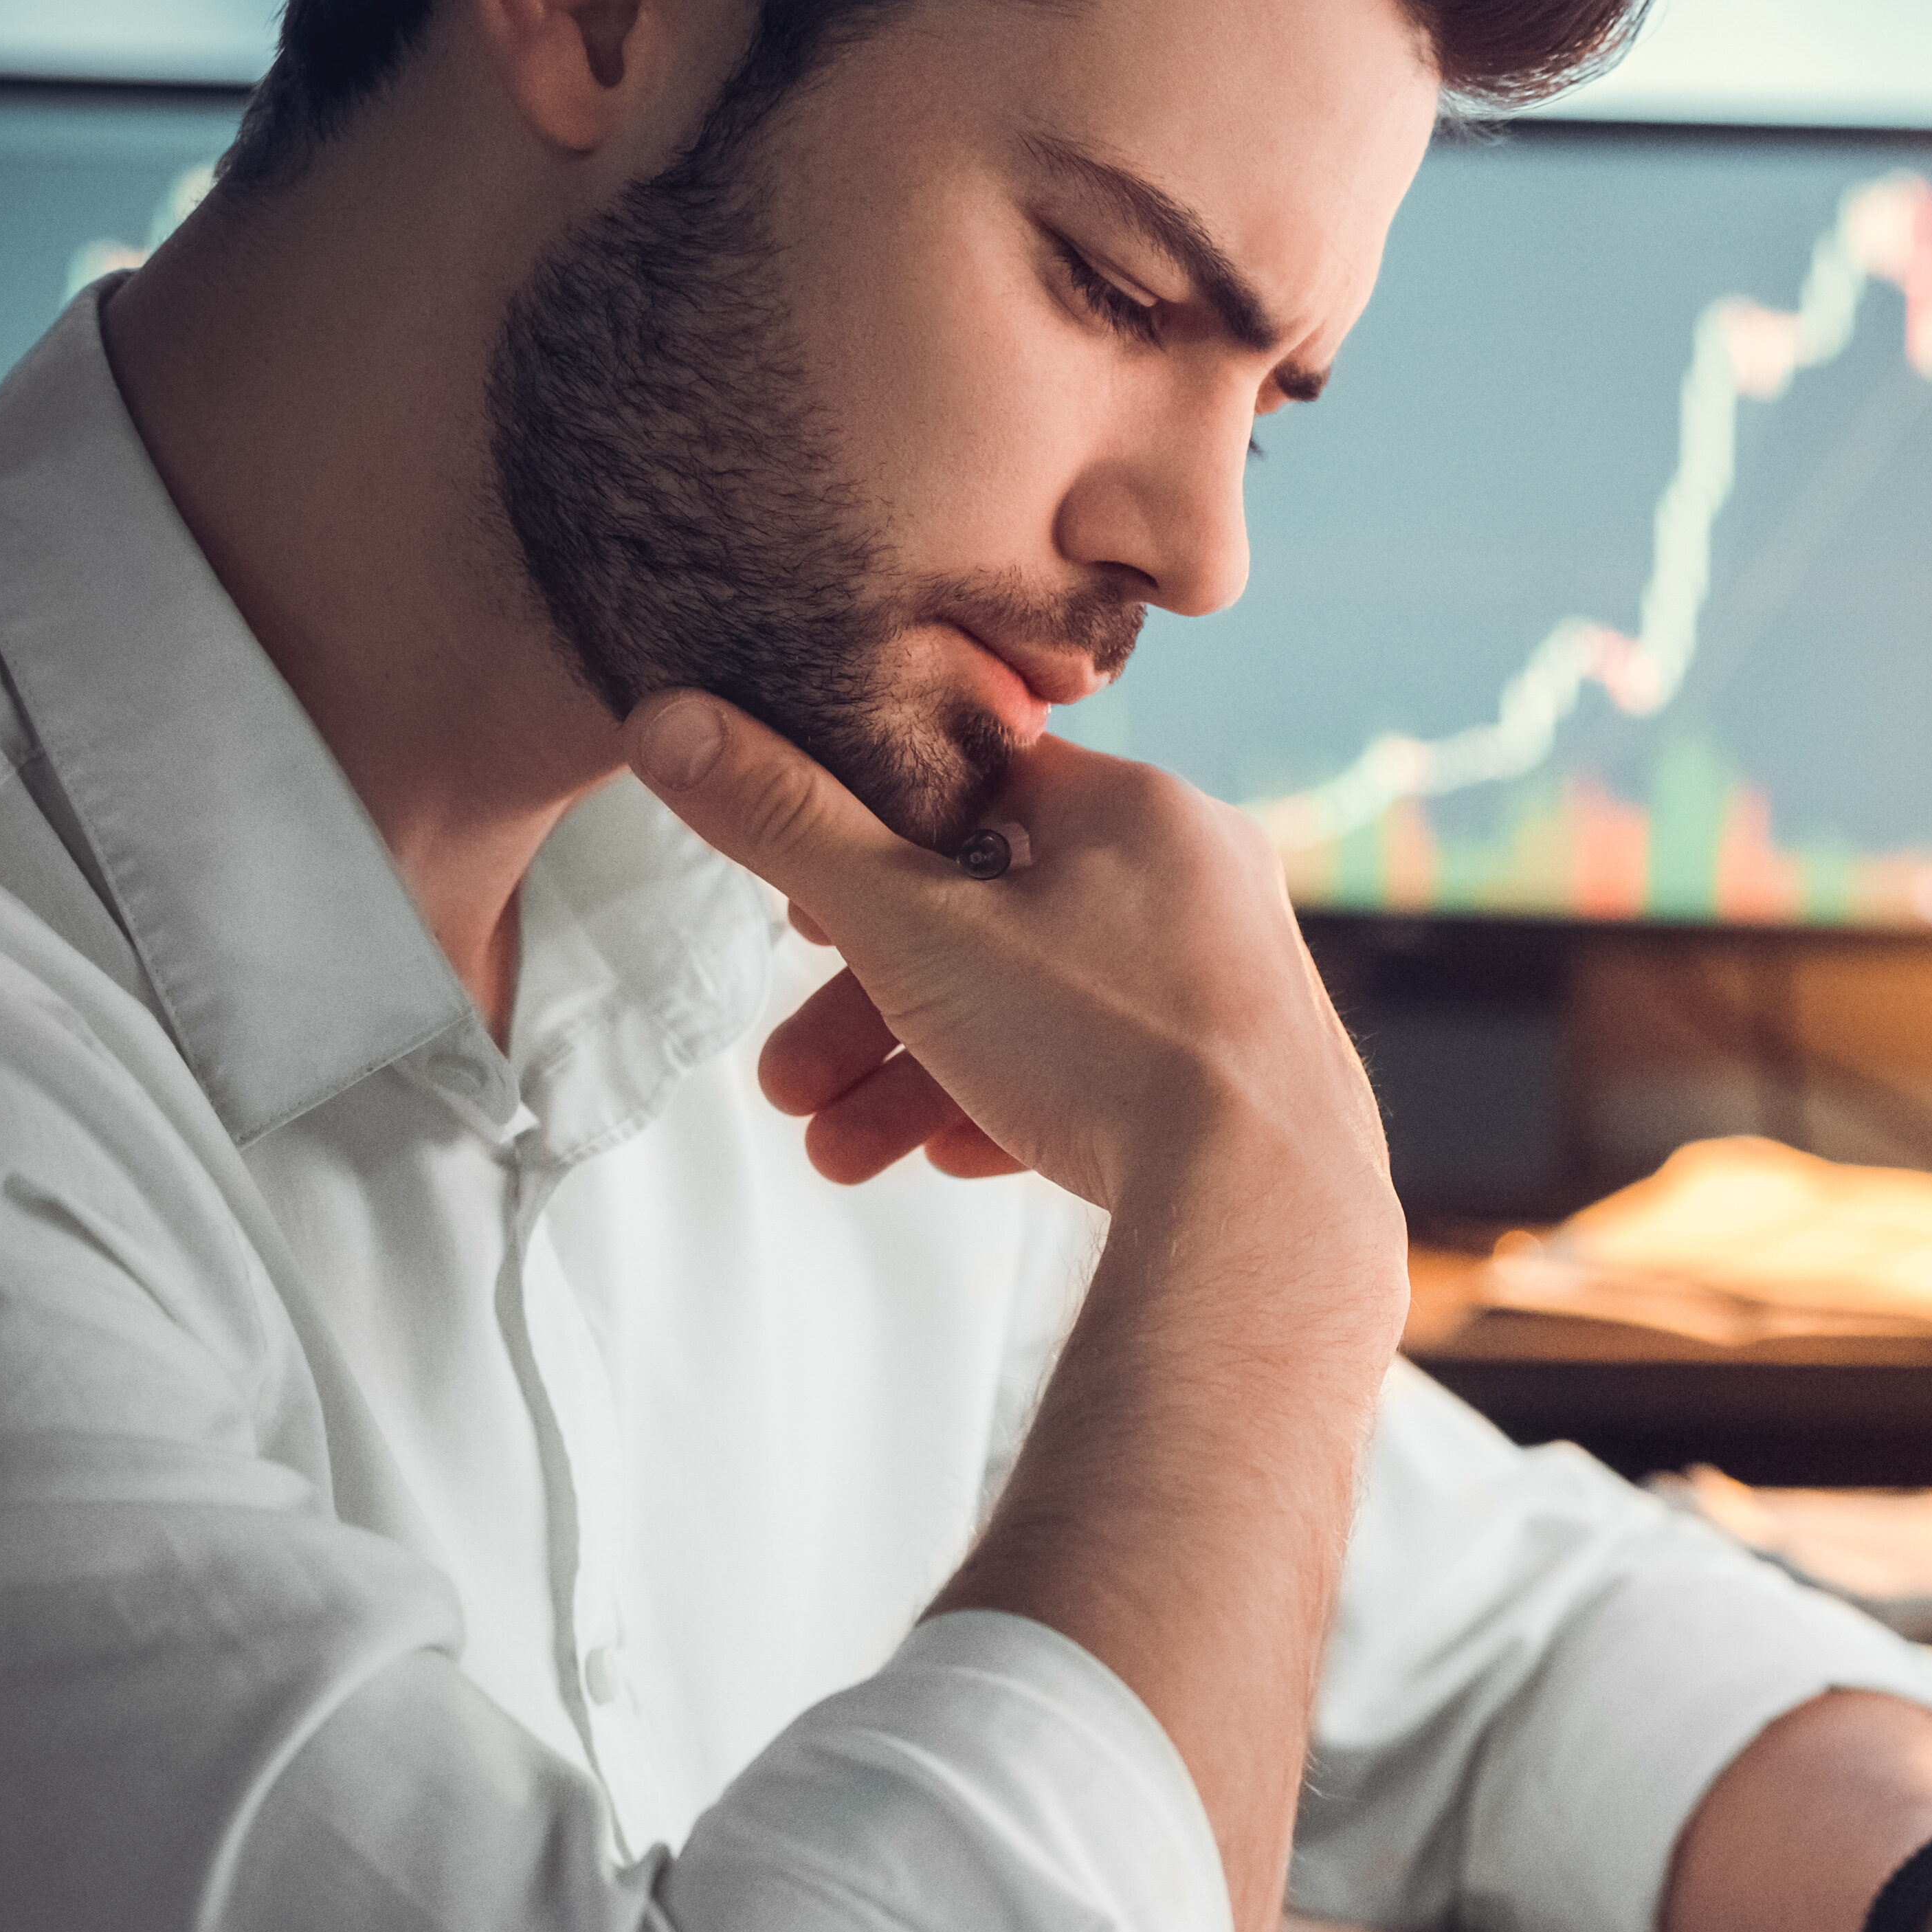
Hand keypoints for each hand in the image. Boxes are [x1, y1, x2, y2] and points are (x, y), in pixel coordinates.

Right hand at [622, 694, 1387, 1245]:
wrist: (1260, 1211)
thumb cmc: (1099, 1046)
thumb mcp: (907, 926)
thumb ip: (787, 827)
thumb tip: (671, 720)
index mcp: (1139, 809)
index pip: (976, 790)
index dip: (868, 846)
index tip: (801, 919)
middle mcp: (1205, 880)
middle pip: (995, 924)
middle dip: (869, 1011)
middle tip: (785, 1084)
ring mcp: (1236, 986)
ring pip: (1044, 1015)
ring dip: (922, 1079)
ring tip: (838, 1154)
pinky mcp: (1248, 1083)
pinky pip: (1114, 1078)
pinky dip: (1022, 1109)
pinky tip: (955, 1158)